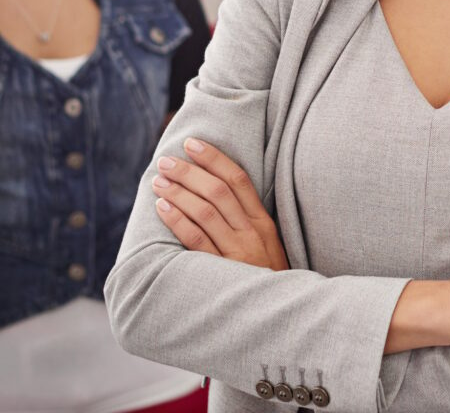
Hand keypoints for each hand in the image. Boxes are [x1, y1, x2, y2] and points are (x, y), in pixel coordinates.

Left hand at [151, 138, 288, 271]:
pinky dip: (178, 221)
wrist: (280, 315)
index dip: (215, 158)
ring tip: (159, 181)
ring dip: (179, 192)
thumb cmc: (267, 277)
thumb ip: (247, 221)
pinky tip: (163, 208)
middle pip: (218, 191)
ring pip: (205, 212)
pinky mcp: (221, 272)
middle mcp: (251, 232)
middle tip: (166, 160)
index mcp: (263, 221)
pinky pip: (196, 241)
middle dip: (190, 171)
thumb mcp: (267, 245)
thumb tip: (215, 193)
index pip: (239, 179)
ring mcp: (237, 252)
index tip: (194, 144)